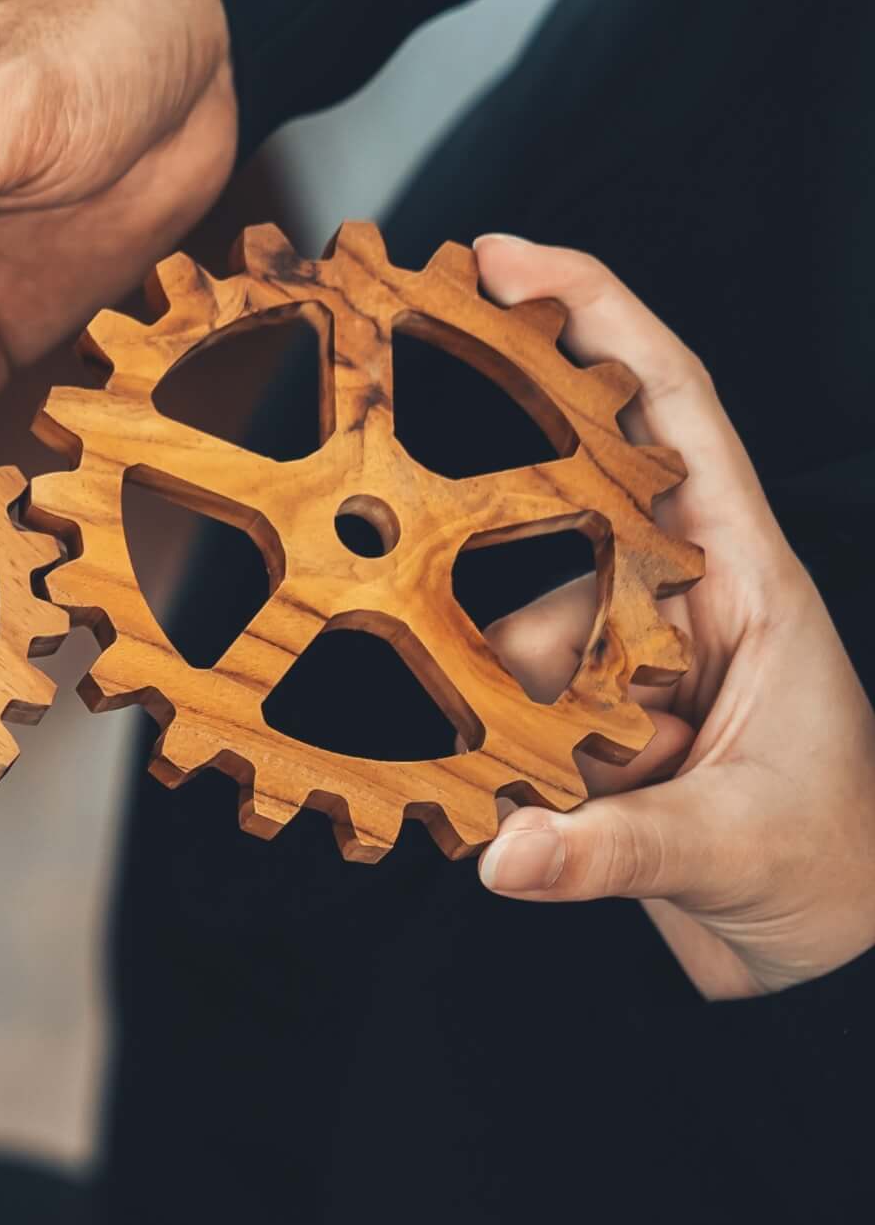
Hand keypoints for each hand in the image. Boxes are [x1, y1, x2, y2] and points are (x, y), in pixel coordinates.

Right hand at [470, 240, 874, 996]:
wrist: (827, 965)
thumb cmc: (835, 877)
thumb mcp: (735, 852)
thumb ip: (617, 851)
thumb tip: (508, 851)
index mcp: (748, 582)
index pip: (671, 409)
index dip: (594, 316)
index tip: (505, 260)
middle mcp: (680, 600)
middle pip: (560, 490)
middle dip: (484, 476)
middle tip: (394, 449)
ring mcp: (628, 657)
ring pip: (508, 610)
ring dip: (498, 675)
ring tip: (547, 752)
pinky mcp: (584, 717)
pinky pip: (499, 687)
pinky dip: (483, 727)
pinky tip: (502, 780)